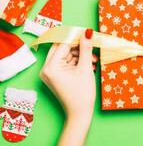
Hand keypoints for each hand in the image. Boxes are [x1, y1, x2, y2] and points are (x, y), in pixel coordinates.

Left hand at [40, 28, 95, 145]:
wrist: (80, 113)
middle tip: (91, 46)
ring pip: (65, 55)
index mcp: (51, 67)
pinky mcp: (55, 76)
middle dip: (78, 47)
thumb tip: (87, 32)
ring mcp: (50, 73)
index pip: (63, 44)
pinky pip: (65, 63)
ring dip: (79, 55)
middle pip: (62, 49)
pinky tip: (88, 65)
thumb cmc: (82, 94)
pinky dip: (76, 62)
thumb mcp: (85, 68)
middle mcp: (46, 69)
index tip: (88, 33)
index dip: (76, 37)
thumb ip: (85, 48)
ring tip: (93, 60)